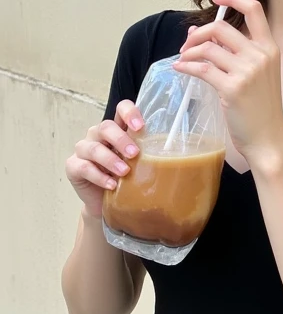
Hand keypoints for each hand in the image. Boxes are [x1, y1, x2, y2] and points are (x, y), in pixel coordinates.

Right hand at [65, 101, 143, 217]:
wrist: (106, 203)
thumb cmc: (125, 180)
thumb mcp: (139, 164)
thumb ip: (149, 154)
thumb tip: (179, 153)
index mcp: (116, 129)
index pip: (121, 109)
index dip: (129, 112)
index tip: (140, 126)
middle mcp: (98, 135)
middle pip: (105, 127)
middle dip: (120, 139)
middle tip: (134, 154)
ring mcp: (83, 150)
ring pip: (93, 147)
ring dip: (110, 159)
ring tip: (124, 172)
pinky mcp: (73, 167)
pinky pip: (83, 167)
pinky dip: (99, 176)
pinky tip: (111, 185)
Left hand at [174, 0, 282, 165]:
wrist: (268, 138)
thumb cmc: (261, 108)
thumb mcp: (257, 75)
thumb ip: (234, 52)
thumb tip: (198, 32)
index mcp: (270, 48)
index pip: (254, 10)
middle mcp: (260, 56)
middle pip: (221, 28)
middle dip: (198, 33)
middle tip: (187, 45)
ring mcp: (247, 72)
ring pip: (208, 48)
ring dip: (189, 52)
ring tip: (183, 60)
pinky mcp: (232, 88)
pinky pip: (201, 69)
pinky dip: (186, 66)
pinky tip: (180, 69)